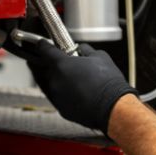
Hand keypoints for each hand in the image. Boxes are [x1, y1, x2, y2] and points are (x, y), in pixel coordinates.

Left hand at [21, 40, 137, 133]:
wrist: (113, 108)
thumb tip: (81, 49)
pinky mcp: (62, 110)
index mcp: (61, 65)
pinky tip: (72, 91)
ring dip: (54, 79)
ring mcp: (57, 97)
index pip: (45, 51)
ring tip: (65, 78)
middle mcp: (55, 81)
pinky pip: (58, 98)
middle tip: (54, 61)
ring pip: (49, 85)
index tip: (41, 44)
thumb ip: (85, 50)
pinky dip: (62, 93)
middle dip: (48, 64)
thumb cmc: (108, 83)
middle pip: (43, 69)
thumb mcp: (100, 56)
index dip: (42, 46)